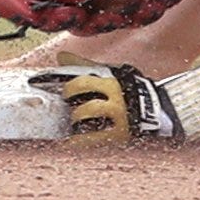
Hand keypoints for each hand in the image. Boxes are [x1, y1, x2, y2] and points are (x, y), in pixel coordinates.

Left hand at [29, 64, 181, 144]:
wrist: (157, 111)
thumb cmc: (127, 90)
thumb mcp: (109, 74)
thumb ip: (84, 66)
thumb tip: (60, 56)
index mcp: (110, 82)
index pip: (79, 79)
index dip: (61, 83)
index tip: (42, 85)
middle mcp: (114, 99)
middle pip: (81, 98)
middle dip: (70, 101)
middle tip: (67, 105)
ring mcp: (117, 119)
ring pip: (85, 117)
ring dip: (75, 120)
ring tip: (74, 122)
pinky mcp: (119, 136)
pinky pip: (93, 141)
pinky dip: (79, 142)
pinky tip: (71, 142)